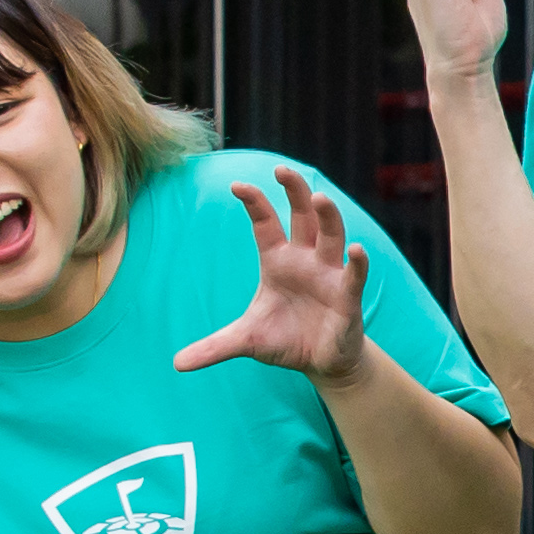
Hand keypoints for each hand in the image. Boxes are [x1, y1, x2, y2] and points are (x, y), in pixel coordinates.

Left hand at [173, 170, 370, 384]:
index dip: (254, 203)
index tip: (237, 186)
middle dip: (295, 192)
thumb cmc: (286, 339)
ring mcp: (328, 275)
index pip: (265, 224)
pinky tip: (356, 249)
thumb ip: (214, 347)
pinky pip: (353, 275)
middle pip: (303, 216)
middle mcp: (305, 260)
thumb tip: (176, 364)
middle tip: (282, 169)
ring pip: (330, 236)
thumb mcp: (246, 341)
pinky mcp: (347, 297)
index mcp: (278, 261)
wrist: (321, 363)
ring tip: (320, 198)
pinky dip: (357, 263)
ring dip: (327, 217)